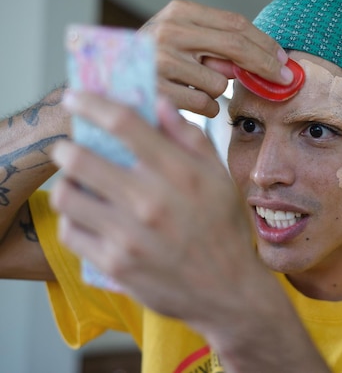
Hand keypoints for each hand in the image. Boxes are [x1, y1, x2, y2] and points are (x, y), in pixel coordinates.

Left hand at [50, 91, 330, 371]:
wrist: (228, 291)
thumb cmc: (225, 229)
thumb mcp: (220, 178)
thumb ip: (190, 138)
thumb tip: (159, 103)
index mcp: (181, 173)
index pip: (124, 124)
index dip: (92, 103)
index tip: (74, 97)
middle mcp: (151, 201)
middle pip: (81, 158)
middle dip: (67, 147)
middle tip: (69, 148)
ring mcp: (130, 235)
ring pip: (67, 195)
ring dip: (67, 183)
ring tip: (77, 184)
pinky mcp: (116, 264)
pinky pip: (72, 231)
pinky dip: (73, 219)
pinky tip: (87, 216)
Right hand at [140, 0, 292, 116]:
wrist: (106, 81)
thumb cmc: (153, 61)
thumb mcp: (183, 40)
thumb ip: (218, 46)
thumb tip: (262, 64)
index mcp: (179, 13)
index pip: (235, 24)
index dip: (265, 44)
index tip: (283, 59)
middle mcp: (169, 32)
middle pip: (236, 47)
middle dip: (266, 65)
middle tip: (283, 79)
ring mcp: (162, 61)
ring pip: (221, 82)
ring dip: (217, 91)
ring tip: (192, 86)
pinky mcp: (160, 91)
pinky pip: (205, 104)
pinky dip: (204, 107)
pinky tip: (185, 100)